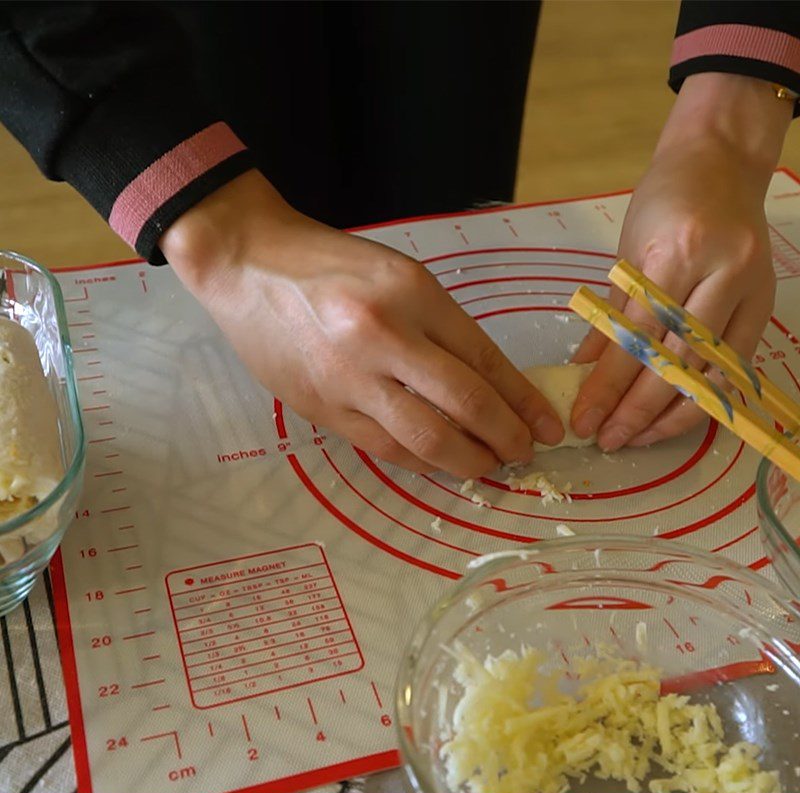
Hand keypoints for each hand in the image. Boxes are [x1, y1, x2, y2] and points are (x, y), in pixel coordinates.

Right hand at [161, 171, 563, 476]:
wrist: (247, 265)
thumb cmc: (329, 263)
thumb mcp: (399, 276)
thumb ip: (440, 328)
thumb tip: (486, 384)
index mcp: (411, 293)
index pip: (483, 359)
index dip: (522, 400)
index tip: (546, 426)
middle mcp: (384, 336)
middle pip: (464, 404)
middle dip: (505, 437)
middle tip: (524, 453)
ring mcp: (349, 377)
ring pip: (424, 438)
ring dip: (467, 460)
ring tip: (489, 465)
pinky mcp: (322, 408)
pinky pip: (383, 448)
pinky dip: (420, 462)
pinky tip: (441, 465)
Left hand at [571, 73, 791, 450]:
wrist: (721, 164)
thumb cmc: (663, 204)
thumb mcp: (624, 257)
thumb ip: (609, 319)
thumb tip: (581, 374)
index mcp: (675, 255)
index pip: (636, 339)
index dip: (608, 388)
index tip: (584, 420)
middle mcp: (720, 273)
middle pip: (677, 361)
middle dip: (638, 411)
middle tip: (607, 440)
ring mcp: (750, 289)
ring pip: (712, 372)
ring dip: (673, 415)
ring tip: (638, 439)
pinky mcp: (766, 303)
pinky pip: (734, 365)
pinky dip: (705, 395)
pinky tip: (676, 417)